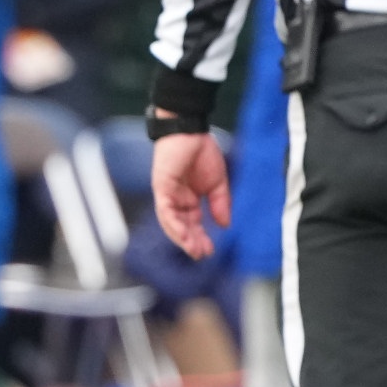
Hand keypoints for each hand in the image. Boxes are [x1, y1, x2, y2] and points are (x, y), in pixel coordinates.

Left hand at [151, 127, 230, 260]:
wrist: (190, 131)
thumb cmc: (201, 152)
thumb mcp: (217, 183)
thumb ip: (220, 204)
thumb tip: (225, 225)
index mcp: (188, 199)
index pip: (193, 223)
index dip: (200, 237)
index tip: (210, 250)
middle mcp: (176, 200)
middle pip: (181, 226)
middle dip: (191, 242)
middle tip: (201, 255)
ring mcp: (166, 195)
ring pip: (171, 222)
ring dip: (182, 237)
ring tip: (193, 250)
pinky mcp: (161, 188)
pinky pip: (165, 210)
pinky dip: (174, 223)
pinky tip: (183, 235)